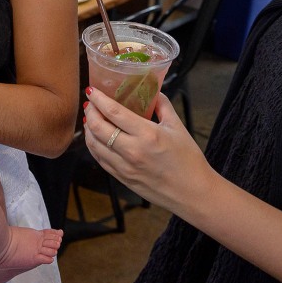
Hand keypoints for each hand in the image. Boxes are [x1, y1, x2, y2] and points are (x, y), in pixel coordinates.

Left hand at [84, 87, 218, 214]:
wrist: (193, 193)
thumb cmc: (189, 160)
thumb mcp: (178, 127)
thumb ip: (163, 105)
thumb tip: (153, 90)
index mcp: (147, 134)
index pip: (114, 112)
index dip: (98, 99)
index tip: (91, 90)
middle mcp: (132, 151)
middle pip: (98, 127)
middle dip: (90, 112)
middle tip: (90, 103)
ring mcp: (125, 167)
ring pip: (94, 145)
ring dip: (88, 129)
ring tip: (90, 118)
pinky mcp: (122, 179)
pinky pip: (100, 160)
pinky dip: (93, 146)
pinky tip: (95, 138)